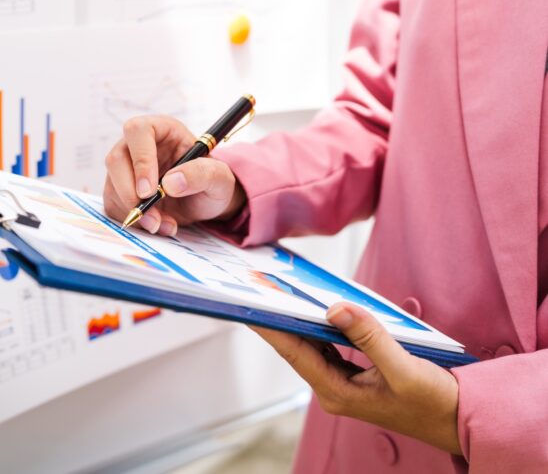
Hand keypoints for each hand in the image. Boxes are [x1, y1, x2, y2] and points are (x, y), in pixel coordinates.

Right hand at [103, 115, 245, 235]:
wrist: (204, 202)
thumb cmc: (212, 182)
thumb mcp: (219, 177)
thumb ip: (201, 174)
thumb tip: (170, 183)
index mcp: (161, 130)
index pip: (138, 131)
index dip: (140, 160)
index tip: (150, 190)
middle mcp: (137, 145)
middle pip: (116, 160)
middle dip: (130, 193)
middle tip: (152, 217)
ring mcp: (125, 168)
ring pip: (112, 186)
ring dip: (135, 211)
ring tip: (165, 224)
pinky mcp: (119, 190)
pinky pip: (114, 205)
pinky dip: (133, 220)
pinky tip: (157, 225)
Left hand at [251, 302, 461, 454]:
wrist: (460, 422)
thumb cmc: (435, 403)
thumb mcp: (405, 367)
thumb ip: (370, 337)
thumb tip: (335, 308)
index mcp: (338, 393)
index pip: (294, 352)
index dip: (271, 327)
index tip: (251, 304)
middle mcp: (333, 390)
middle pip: (297, 347)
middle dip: (280, 318)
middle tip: (262, 288)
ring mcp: (341, 384)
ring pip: (311, 345)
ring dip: (298, 320)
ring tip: (280, 292)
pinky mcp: (353, 377)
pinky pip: (328, 347)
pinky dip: (320, 327)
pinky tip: (316, 308)